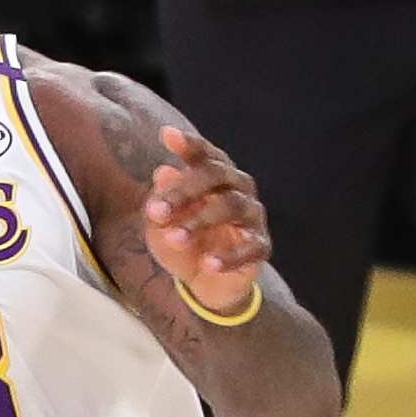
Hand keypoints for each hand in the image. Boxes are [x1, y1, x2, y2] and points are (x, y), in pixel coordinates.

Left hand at [142, 127, 267, 314]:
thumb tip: (162, 172)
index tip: (167, 135)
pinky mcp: (261, 246)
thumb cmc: (181, 241)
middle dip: (183, 191)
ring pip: (232, 207)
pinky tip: (207, 263)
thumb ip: (160, 200)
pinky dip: (228, 255)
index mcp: (213, 176)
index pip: (204, 155)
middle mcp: (237, 188)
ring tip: (175, 238)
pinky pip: (250, 247)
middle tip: (154, 212)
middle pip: (216, 175)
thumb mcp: (160, 224)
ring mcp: (252, 216)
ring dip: (200, 221)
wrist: (202, 281)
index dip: (189, 145)